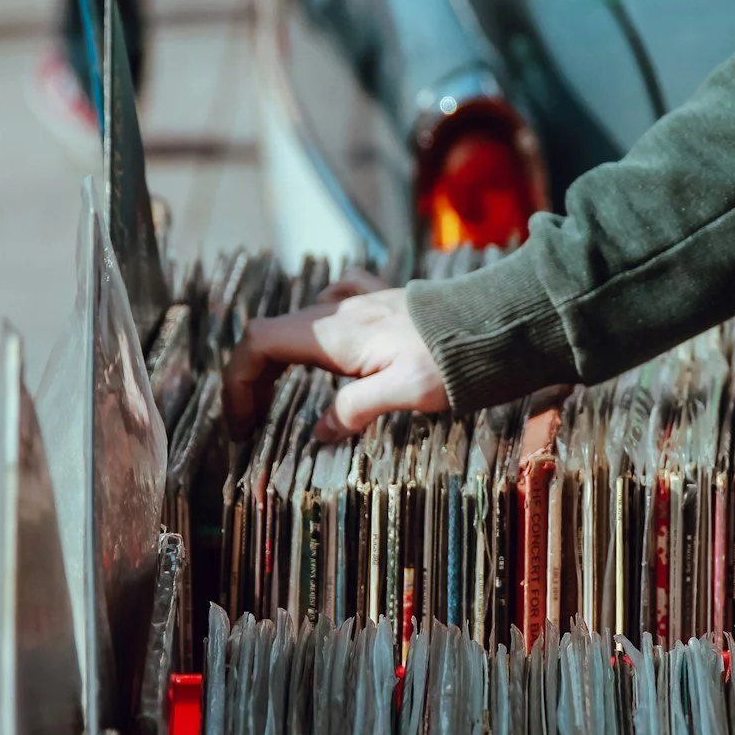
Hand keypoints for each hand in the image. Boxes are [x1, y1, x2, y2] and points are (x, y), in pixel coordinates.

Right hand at [225, 288, 448, 439]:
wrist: (496, 323)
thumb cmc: (454, 360)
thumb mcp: (406, 392)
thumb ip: (356, 409)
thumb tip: (321, 432)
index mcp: (335, 333)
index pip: (258, 343)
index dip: (237, 381)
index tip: (242, 425)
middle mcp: (340, 312)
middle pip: (271, 336)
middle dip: (252, 379)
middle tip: (255, 424)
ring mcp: (360, 304)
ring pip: (297, 324)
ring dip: (279, 360)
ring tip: (280, 397)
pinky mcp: (382, 305)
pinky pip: (333, 303)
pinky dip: (315, 328)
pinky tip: (328, 345)